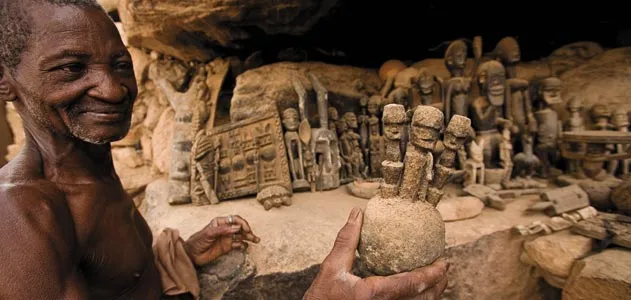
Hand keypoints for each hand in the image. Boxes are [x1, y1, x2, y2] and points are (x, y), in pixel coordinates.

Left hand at [184, 215, 260, 266]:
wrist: (192, 254)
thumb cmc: (197, 241)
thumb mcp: (209, 233)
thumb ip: (223, 230)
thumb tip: (236, 228)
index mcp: (220, 222)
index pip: (234, 219)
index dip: (242, 223)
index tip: (245, 229)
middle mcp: (225, 229)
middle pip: (240, 227)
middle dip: (248, 230)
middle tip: (253, 236)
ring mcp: (227, 238)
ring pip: (241, 236)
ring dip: (249, 237)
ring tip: (256, 240)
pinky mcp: (227, 247)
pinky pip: (238, 245)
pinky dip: (243, 245)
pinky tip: (245, 247)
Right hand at [303, 208, 448, 299]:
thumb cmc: (322, 296)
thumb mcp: (331, 267)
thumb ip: (347, 240)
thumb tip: (357, 213)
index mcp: (374, 295)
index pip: (412, 283)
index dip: (433, 273)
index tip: (444, 262)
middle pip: (424, 299)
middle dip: (439, 284)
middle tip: (445, 269)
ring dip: (432, 294)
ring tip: (437, 280)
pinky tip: (419, 292)